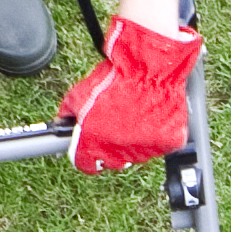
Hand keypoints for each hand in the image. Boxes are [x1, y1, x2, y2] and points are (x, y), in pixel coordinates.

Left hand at [62, 14, 201, 171]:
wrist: (149, 67)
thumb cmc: (116, 78)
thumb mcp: (80, 93)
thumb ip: (68, 113)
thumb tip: (62, 121)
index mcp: (94, 143)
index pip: (85, 164)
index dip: (86, 154)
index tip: (89, 147)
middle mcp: (119, 153)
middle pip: (112, 162)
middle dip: (111, 147)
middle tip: (115, 125)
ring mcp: (146, 150)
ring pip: (137, 154)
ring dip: (134, 141)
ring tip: (135, 115)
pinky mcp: (168, 143)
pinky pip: (160, 145)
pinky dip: (157, 134)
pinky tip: (152, 116)